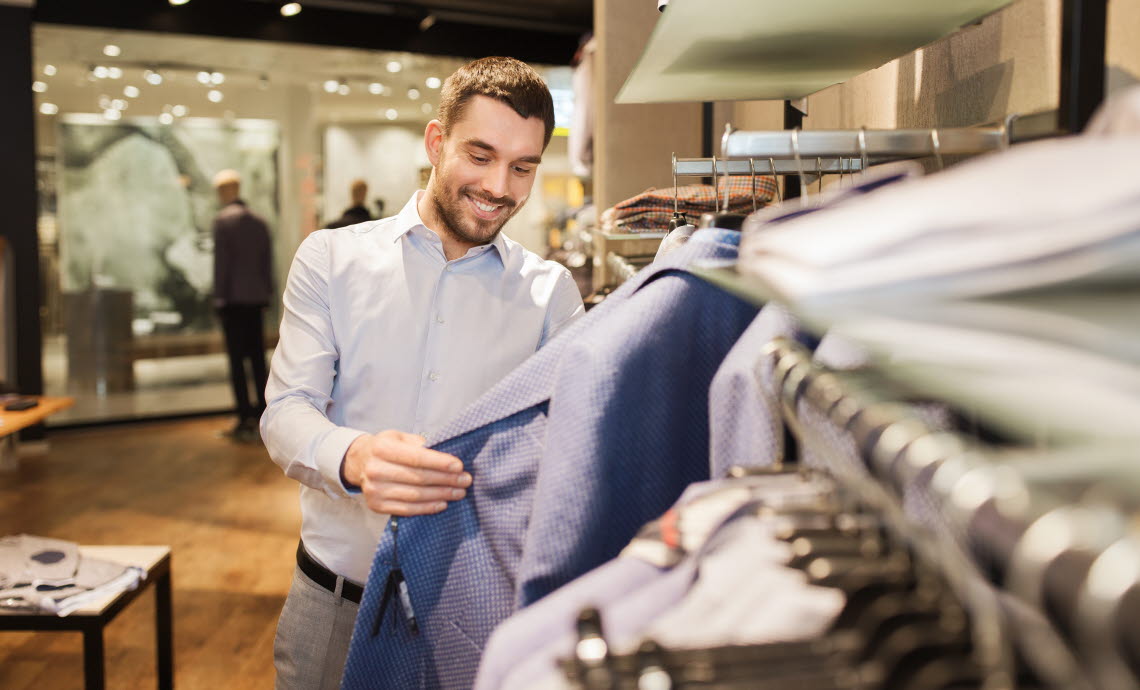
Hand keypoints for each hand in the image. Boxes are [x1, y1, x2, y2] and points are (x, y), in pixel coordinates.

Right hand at [342, 430, 470, 515]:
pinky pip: (407, 509)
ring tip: (459, 492)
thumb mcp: (400, 438)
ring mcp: (374, 490)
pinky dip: (427, 508)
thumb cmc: (387, 448)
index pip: (417, 458)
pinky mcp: (376, 505)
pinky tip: (442, 503)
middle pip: (418, 478)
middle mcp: (375, 469)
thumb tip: (450, 454)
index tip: (459, 466)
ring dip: (441, 495)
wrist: (360, 462)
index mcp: (382, 448)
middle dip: (446, 480)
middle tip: (465, 480)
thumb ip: (422, 444)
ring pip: (415, 495)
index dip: (440, 463)